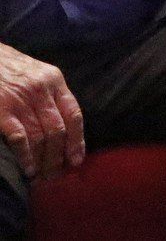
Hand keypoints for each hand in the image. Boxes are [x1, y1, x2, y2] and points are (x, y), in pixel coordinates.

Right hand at [0, 43, 83, 180]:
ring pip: (41, 137)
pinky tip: (28, 169)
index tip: (77, 160)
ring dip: (44, 160)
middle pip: (58, 130)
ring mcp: (21, 100)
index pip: (73, 114)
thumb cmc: (7, 68)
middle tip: (56, 174)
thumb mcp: (35, 73)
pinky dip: (26, 156)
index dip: (78, 140)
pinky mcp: (1, 110)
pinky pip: (20, 138)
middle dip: (59, 156)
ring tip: (42, 177)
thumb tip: (62, 128)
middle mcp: (41, 90)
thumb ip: (49, 95)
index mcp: (54, 80)